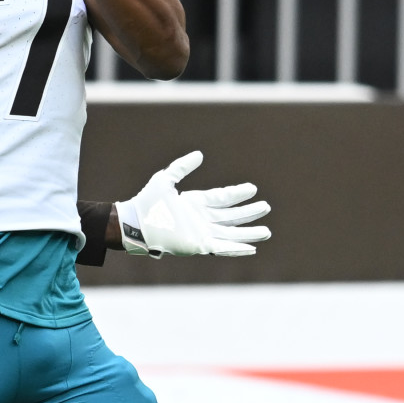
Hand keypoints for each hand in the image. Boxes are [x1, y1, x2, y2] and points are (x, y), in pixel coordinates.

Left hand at [113, 151, 270, 257]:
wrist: (137, 222)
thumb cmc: (148, 201)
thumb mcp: (165, 179)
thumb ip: (182, 167)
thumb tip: (200, 154)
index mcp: (195, 203)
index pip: (222, 198)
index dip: (238, 194)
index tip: (253, 189)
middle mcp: (201, 219)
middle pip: (231, 216)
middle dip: (249, 213)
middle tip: (266, 207)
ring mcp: (201, 233)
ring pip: (231, 233)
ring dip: (248, 232)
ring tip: (266, 231)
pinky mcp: (199, 245)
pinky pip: (222, 247)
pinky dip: (237, 248)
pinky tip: (251, 248)